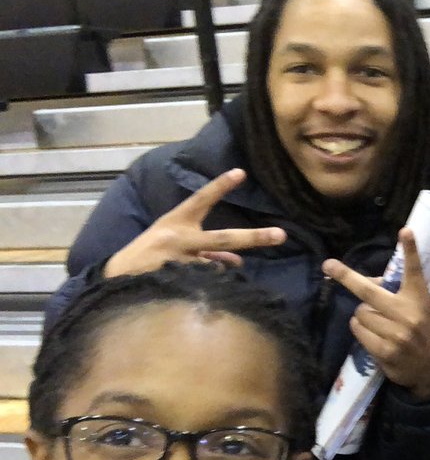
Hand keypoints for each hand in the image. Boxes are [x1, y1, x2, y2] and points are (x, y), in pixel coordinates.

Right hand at [104, 168, 286, 277]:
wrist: (117, 277)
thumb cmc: (151, 255)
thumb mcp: (175, 243)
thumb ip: (208, 249)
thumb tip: (238, 260)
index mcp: (176, 221)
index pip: (201, 199)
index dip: (220, 186)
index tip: (240, 172)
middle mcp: (179, 238)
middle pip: (224, 237)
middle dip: (255, 237)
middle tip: (281, 235)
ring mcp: (179, 260)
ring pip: (217, 266)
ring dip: (221, 270)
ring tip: (216, 271)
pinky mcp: (176, 279)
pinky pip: (205, 283)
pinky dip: (212, 285)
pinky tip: (207, 287)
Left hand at [322, 229, 429, 401]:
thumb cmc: (424, 333)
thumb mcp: (421, 310)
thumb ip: (398, 297)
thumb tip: (366, 283)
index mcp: (420, 300)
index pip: (414, 272)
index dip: (410, 251)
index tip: (405, 231)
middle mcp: (408, 314)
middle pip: (368, 293)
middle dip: (346, 277)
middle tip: (329, 265)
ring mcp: (395, 334)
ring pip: (359, 314)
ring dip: (362, 316)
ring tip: (376, 323)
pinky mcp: (384, 351)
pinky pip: (358, 332)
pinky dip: (360, 331)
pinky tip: (374, 336)